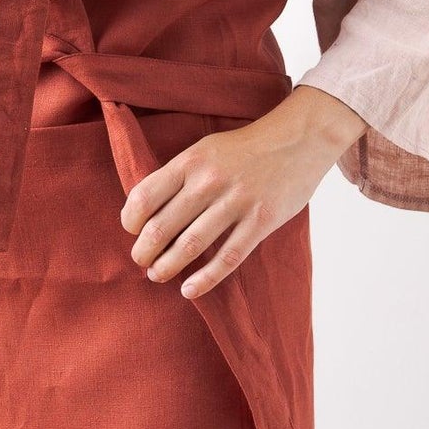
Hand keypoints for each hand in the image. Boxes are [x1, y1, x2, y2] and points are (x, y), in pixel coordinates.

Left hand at [119, 89, 364, 297]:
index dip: (130, 221)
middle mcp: (209, 181)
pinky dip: (204, 279)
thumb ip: (180, 176)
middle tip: (141, 261)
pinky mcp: (261, 220)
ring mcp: (236, 201)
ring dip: (167, 266)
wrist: (298, 139)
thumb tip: (148, 211)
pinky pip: (227, 257)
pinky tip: (189, 290)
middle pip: (162, 226)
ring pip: (190, 245)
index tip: (132, 232)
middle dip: (144, 251)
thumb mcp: (206, 149)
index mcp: (190, 161)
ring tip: (157, 275)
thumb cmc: (245, 149)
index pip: (145, 196)